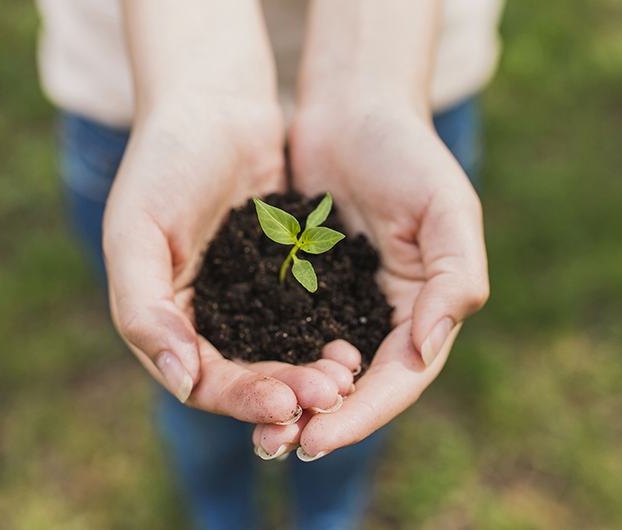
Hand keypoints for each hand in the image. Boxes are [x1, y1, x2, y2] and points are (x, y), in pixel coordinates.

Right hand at [103, 96, 350, 422]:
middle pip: (246, 375)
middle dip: (286, 390)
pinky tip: (353, 341)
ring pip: (279, 352)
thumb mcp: (135, 234)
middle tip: (331, 392)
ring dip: (309, 369)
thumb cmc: (163, 161)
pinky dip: (323, 333)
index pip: (200, 380)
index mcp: (161, 318)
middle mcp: (202, 317)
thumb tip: (181, 382)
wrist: (212, 102)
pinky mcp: (278, 275)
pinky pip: (302, 317)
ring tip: (346, 375)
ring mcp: (242, 297)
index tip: (287, 403)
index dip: (242, 397)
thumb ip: (142, 310)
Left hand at [257, 102, 488, 457]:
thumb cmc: (406, 152)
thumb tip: (427, 349)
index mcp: (422, 307)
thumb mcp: (446, 207)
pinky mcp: (300, 285)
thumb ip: (454, 279)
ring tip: (255, 428)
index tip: (319, 436)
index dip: (363, 412)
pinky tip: (237, 376)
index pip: (400, 378)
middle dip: (320, 419)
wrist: (352, 110)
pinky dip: (266, 358)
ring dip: (287, 400)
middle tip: (276, 445)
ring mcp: (338, 302)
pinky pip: (281, 331)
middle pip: (355, 385)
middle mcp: (380, 314)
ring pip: (314, 367)